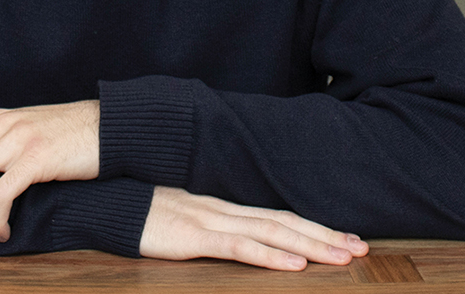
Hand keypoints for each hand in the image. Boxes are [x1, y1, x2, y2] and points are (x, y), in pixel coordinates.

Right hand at [139, 186, 367, 270]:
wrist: (103, 200)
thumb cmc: (137, 210)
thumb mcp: (178, 215)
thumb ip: (207, 223)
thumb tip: (234, 235)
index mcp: (222, 205)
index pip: (277, 214)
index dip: (313, 226)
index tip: (345, 236)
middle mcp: (223, 209)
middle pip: (284, 221)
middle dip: (325, 235)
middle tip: (362, 247)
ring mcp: (209, 221)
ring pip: (272, 233)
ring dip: (312, 246)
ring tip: (343, 256)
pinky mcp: (193, 238)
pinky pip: (239, 247)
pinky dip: (271, 255)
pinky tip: (294, 265)